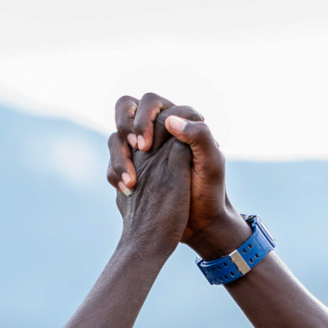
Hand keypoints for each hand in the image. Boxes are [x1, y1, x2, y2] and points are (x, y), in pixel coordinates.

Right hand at [107, 92, 247, 256]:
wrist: (199, 224)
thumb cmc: (210, 192)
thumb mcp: (212, 164)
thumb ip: (198, 136)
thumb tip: (170, 120)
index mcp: (180, 124)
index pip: (153, 103)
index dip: (146, 118)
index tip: (148, 146)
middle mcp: (159, 132)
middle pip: (127, 108)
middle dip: (125, 125)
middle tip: (138, 149)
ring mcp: (144, 149)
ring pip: (117, 135)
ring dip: (117, 154)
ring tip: (131, 182)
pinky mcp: (134, 167)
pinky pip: (115, 160)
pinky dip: (115, 171)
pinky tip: (127, 190)